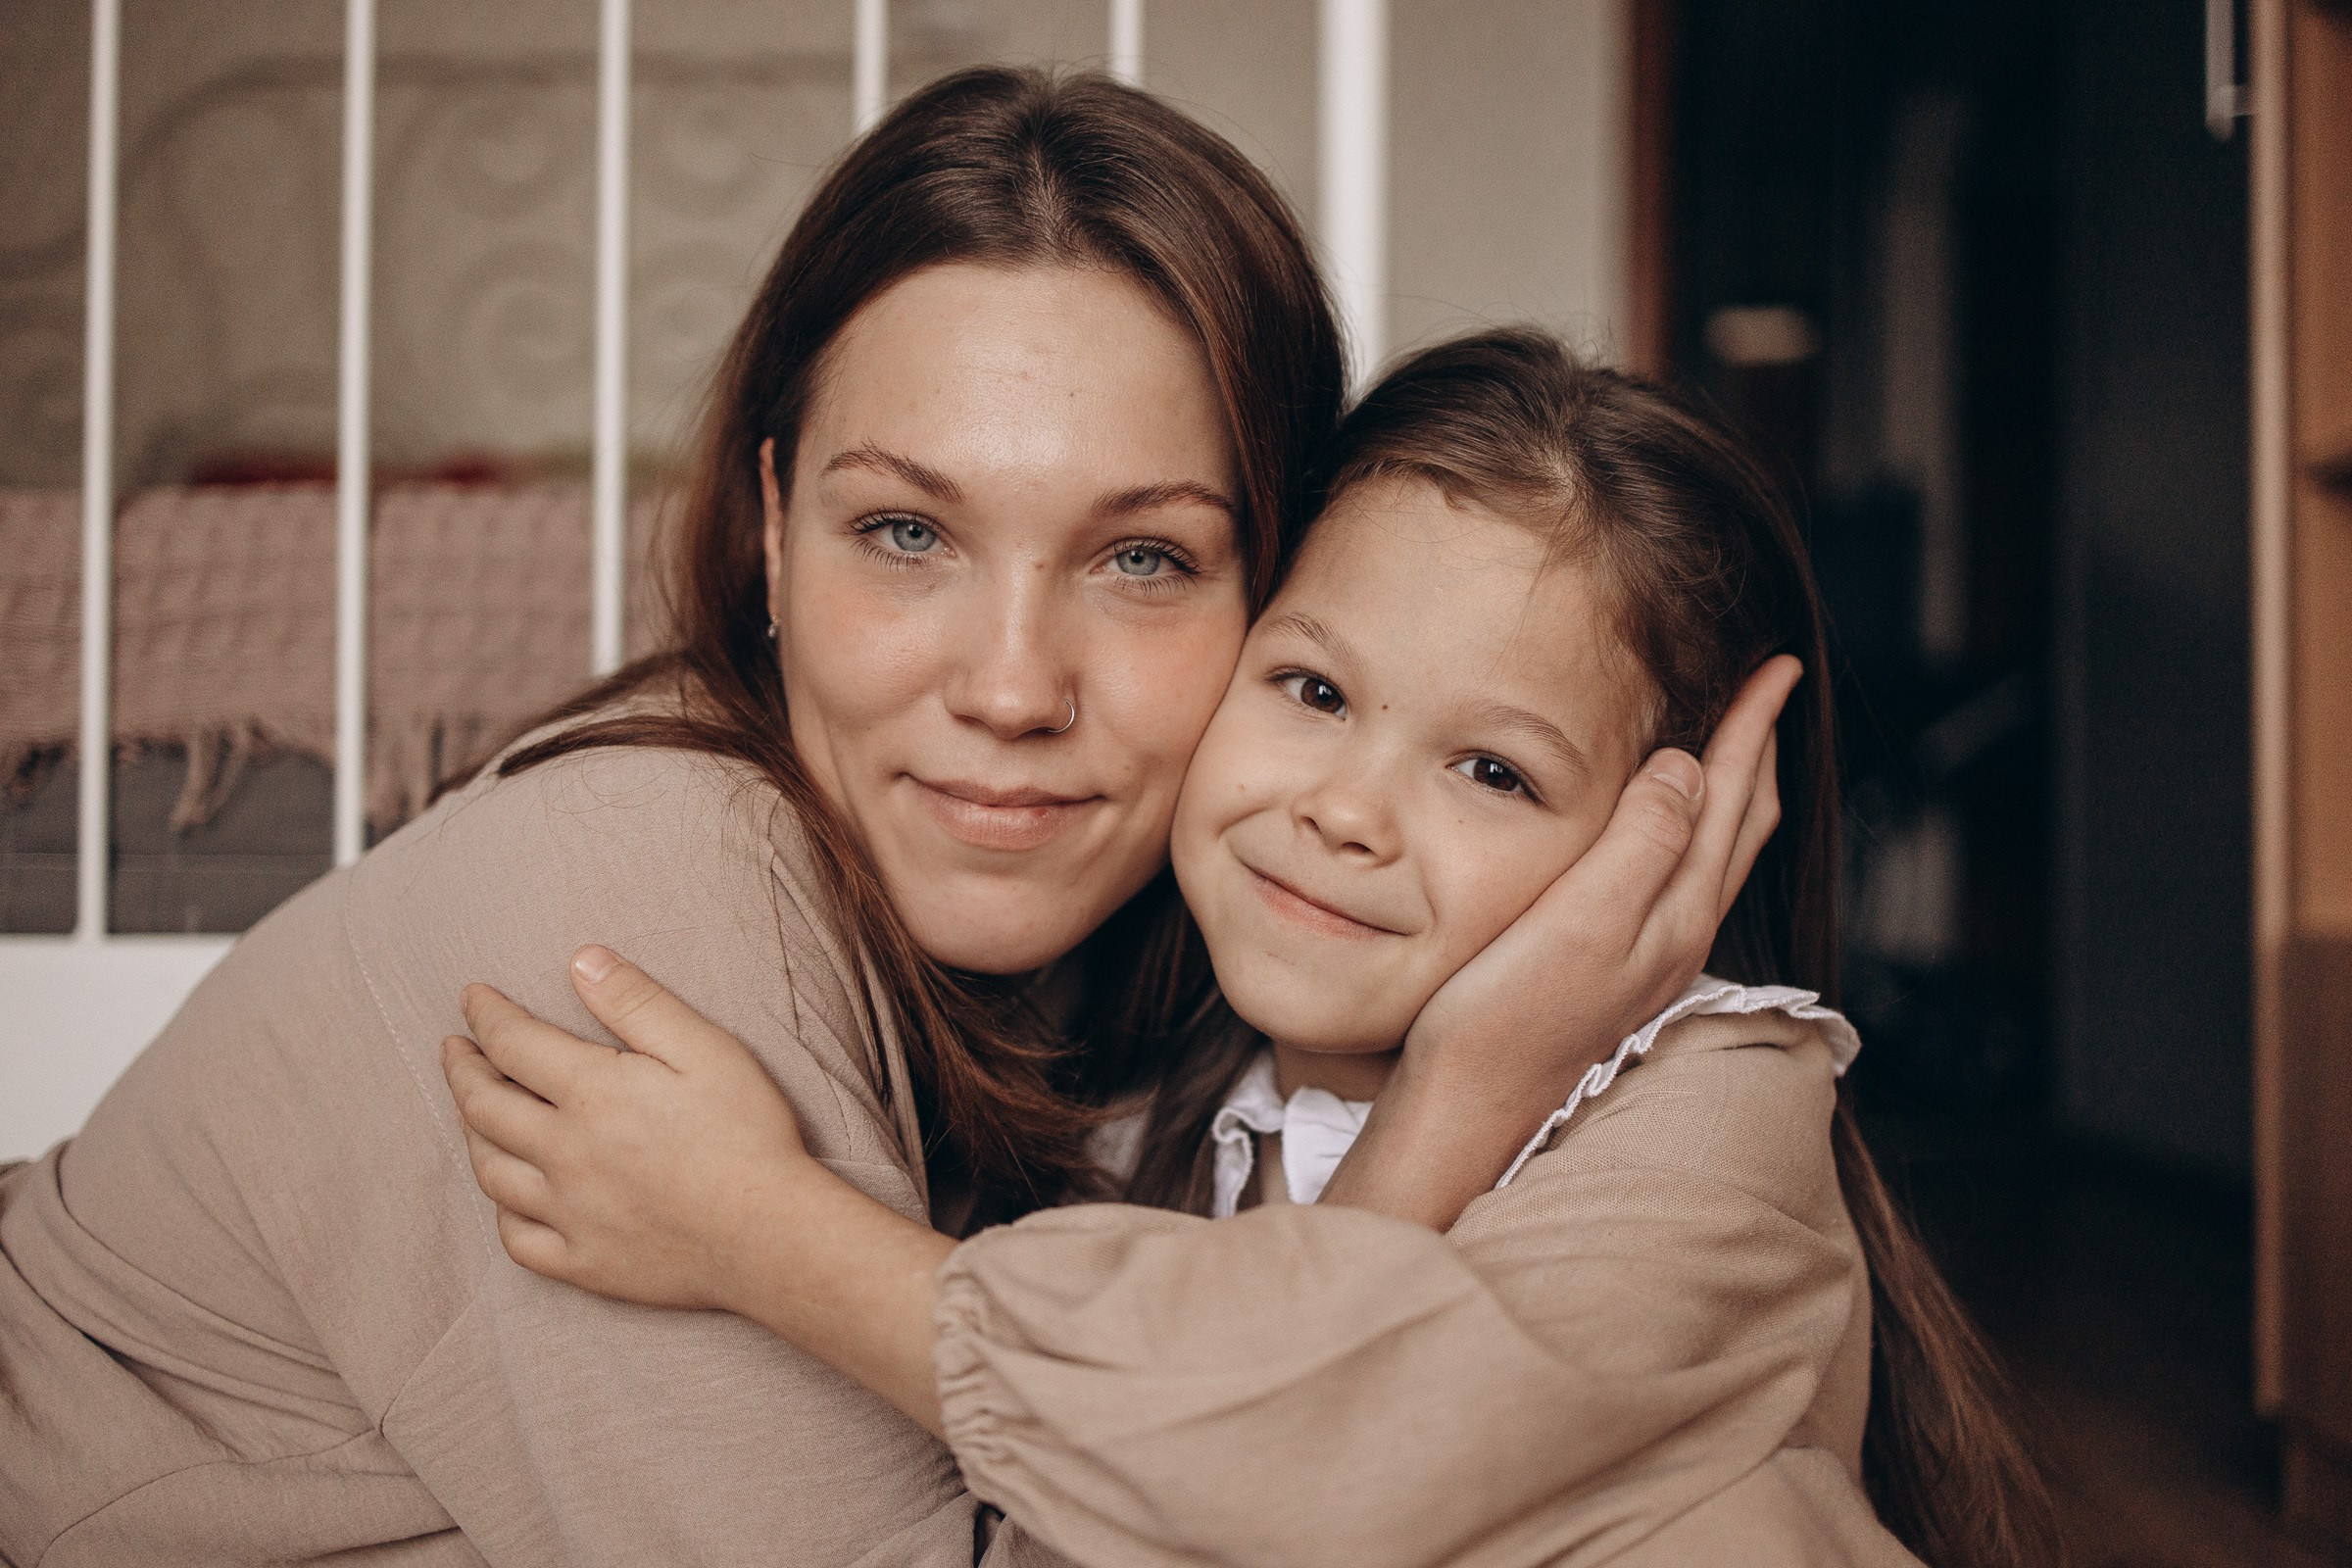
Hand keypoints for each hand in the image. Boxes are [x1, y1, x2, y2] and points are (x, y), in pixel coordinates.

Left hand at [441, 946, 817, 1313]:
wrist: (771, 1234)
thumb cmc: (747, 1135)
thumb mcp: (704, 1048)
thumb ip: (637, 1002)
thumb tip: (581, 960)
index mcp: (591, 1094)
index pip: (513, 1044)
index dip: (485, 1015)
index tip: (471, 998)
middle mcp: (563, 1153)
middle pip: (485, 1107)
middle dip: (462, 1071)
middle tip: (455, 1051)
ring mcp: (568, 1213)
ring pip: (491, 1173)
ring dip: (472, 1135)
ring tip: (473, 1114)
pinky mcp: (583, 1262)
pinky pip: (518, 1240)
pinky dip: (503, 1212)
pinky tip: (511, 1198)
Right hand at [1322, 655, 1798, 1226]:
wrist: (1465, 1113)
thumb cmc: (1505, 1019)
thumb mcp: (1579, 919)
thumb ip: (1641, 842)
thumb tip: (1690, 766)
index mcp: (1674, 912)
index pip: (1730, 797)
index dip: (1752, 727)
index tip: (1775, 665)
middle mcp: (1674, 936)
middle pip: (1736, 827)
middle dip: (1754, 755)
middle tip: (1762, 693)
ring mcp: (1645, 961)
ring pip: (1710, 858)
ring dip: (1725, 794)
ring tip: (1727, 750)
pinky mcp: (1610, 977)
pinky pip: (1673, 883)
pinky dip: (1683, 835)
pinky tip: (1654, 837)